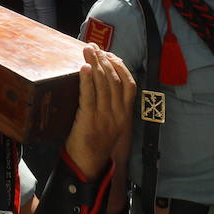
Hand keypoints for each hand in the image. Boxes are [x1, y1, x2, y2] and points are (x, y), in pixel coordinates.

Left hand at [63, 45, 135, 177]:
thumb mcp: (111, 125)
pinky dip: (87, 80)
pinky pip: (89, 96)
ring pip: (103, 85)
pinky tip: (84, 67)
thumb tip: (102, 84)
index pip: (129, 84)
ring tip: (88, 50)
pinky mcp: (89, 120)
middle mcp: (118, 114)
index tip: (109, 54)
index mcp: (124, 115)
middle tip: (93, 46)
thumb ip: (111, 107)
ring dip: (95, 64)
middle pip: (114, 80)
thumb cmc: (96, 144)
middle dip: (104, 60)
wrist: (89, 166)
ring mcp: (105, 117)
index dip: (120, 66)